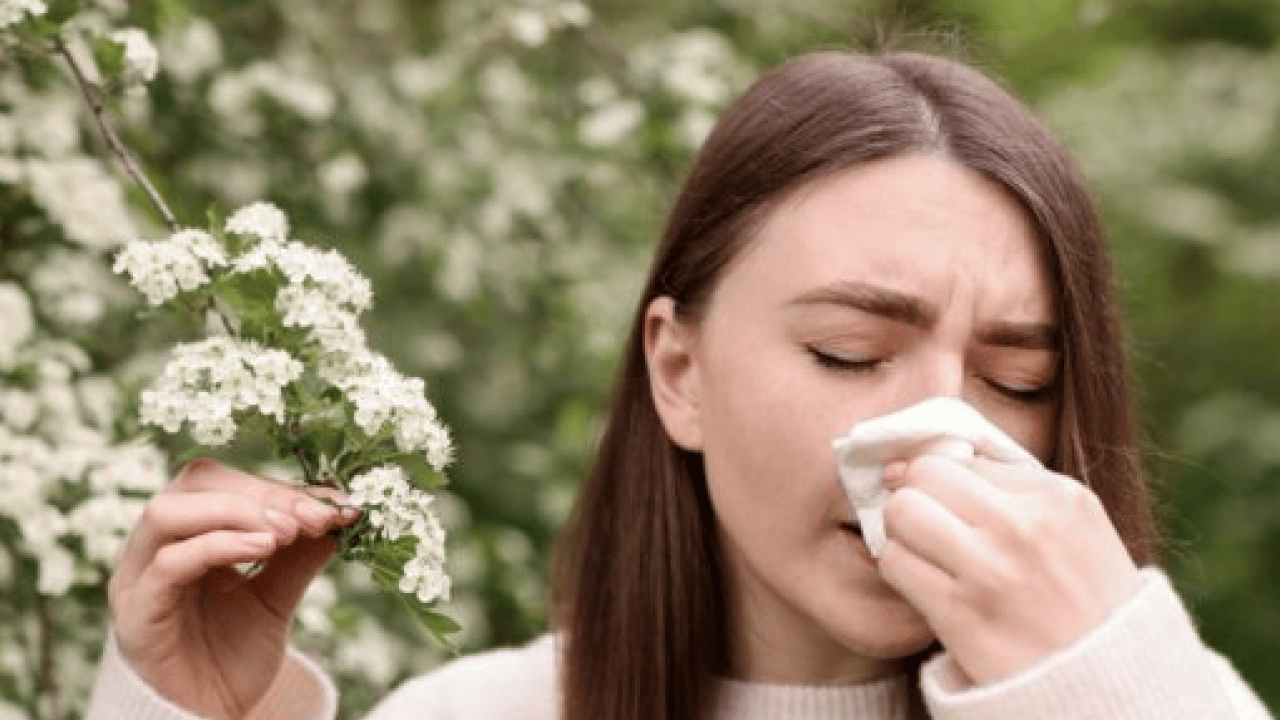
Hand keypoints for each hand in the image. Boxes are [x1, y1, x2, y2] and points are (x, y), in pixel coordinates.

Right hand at [108, 458, 357, 718]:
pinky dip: (219, 545)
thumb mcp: (277, 596)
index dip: (282, 487)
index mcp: (189, 532)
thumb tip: (338, 513)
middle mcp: (156, 545)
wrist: (208, 716)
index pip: (228, 483)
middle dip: (263, 494)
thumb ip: (299, 556)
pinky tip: (265, 547)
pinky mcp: (136, 612)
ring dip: (237, 511)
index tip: (335, 504)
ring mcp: (139, 576)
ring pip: (170, 511)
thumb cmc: (232, 655)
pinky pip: (170, 563)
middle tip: (314, 516)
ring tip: (289, 531)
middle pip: (197, 483)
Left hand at [877, 454, 1141, 685]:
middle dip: (917, 497)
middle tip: (929, 527)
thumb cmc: (1083, 603)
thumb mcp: (1075, 529)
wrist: (1108, 685)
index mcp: (1058, 497)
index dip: (946, 482)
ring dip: (904, 534)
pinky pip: (896, 563)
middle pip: (925, 474)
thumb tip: (917, 459)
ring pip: (902, 512)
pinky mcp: (960, 612)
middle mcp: (1025, 525)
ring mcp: (992, 569)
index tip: (949, 507)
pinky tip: (926, 586)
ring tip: (927, 555)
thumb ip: (1012, 488)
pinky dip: (901, 572)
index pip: (963, 458)